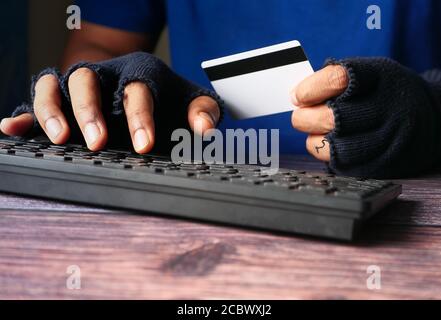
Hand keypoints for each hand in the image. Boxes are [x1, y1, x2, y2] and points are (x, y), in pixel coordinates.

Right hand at [0, 52, 221, 153]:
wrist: (143, 81)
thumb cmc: (168, 97)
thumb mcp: (192, 101)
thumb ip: (203, 111)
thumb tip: (204, 129)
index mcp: (139, 72)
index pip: (136, 89)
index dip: (139, 116)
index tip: (144, 144)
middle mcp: (105, 75)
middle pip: (87, 79)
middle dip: (89, 110)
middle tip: (97, 142)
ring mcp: (80, 86)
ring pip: (55, 84)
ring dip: (52, 109)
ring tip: (58, 137)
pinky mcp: (61, 100)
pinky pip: (34, 100)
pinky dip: (23, 114)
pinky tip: (12, 130)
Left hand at [290, 58, 440, 177]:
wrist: (429, 119)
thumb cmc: (386, 94)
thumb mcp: (369, 73)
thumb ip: (333, 80)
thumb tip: (297, 97)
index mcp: (380, 77)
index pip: (337, 79)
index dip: (309, 89)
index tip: (298, 96)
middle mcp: (387, 108)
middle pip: (330, 118)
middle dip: (304, 118)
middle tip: (302, 116)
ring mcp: (387, 139)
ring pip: (331, 147)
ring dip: (314, 140)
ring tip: (319, 131)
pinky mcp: (382, 163)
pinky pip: (340, 164)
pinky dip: (328, 155)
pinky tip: (333, 144)